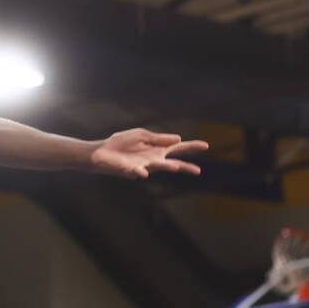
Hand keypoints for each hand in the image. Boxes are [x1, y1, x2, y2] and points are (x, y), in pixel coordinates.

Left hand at [89, 129, 207, 179]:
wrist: (103, 152)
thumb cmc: (122, 143)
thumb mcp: (141, 135)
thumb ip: (158, 138)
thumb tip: (178, 139)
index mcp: (157, 149)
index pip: (178, 148)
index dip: (191, 147)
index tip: (206, 145)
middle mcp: (153, 160)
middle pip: (173, 163)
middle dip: (184, 167)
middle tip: (198, 171)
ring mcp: (143, 166)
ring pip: (157, 168)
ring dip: (166, 167)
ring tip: (176, 167)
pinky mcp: (130, 169)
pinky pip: (137, 171)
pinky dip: (140, 172)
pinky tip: (144, 172)